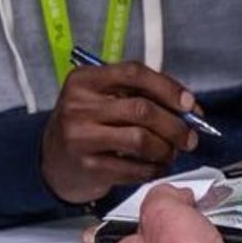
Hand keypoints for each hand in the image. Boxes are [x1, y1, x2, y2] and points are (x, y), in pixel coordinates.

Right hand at [41, 61, 199, 203]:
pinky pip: (134, 169)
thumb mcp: (101, 98)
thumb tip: (187, 107)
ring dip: (166, 149)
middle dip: (175, 125)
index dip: (168, 87)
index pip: (134, 74)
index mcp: (85, 80)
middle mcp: (79, 106)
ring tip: (172, 152)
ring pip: (141, 140)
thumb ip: (139, 95)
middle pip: (142, 109)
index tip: (189, 103)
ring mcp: (81, 137)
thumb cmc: (87, 124)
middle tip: (190, 136)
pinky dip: (154, 169)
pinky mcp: (88, 167)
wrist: (51, 161)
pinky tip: (157, 166)